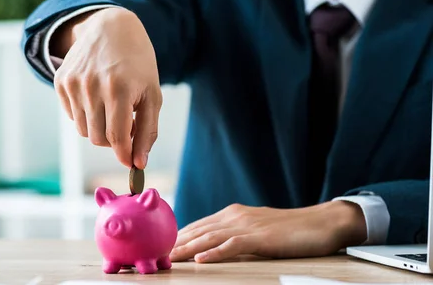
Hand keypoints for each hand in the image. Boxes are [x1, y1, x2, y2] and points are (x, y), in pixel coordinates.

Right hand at [53, 7, 161, 168]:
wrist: (111, 27)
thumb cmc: (138, 63)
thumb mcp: (152, 93)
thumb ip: (148, 130)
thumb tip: (139, 163)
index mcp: (119, 89)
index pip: (117, 137)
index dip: (124, 154)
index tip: (130, 163)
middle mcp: (92, 86)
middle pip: (98, 138)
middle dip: (114, 139)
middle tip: (126, 123)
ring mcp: (73, 83)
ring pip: (83, 129)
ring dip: (99, 127)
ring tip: (112, 106)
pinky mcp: (60, 80)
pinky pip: (72, 115)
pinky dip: (86, 114)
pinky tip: (96, 95)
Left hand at [169, 201, 366, 262]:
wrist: (320, 223)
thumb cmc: (289, 229)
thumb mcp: (256, 228)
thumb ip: (235, 233)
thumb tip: (213, 246)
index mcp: (232, 214)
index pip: (198, 225)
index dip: (177, 236)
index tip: (159, 246)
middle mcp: (235, 216)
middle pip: (198, 230)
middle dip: (175, 243)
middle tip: (155, 254)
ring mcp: (247, 226)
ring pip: (209, 238)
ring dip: (187, 249)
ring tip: (168, 259)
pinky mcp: (260, 238)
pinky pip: (232, 246)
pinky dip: (214, 253)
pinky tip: (200, 261)